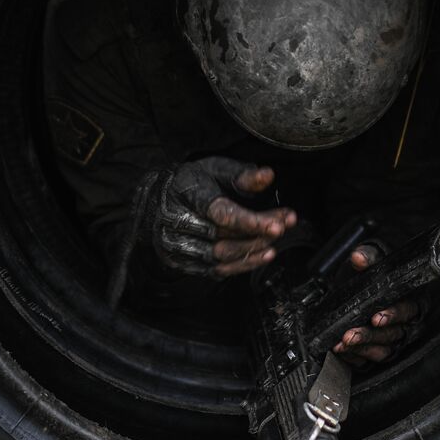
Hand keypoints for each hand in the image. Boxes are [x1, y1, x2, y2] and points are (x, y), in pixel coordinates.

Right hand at [147, 157, 297, 277]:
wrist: (156, 201)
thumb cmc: (191, 183)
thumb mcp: (215, 169)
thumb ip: (242, 175)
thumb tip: (268, 176)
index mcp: (187, 193)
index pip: (221, 212)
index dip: (251, 221)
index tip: (278, 224)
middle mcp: (177, 220)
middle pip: (224, 236)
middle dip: (258, 233)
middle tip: (283, 226)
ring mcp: (177, 244)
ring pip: (221, 256)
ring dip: (252, 251)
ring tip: (274, 243)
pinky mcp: (182, 261)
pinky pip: (216, 270)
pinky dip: (242, 265)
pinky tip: (261, 256)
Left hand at [332, 243, 421, 365]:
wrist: (358, 285)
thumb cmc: (373, 273)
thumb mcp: (372, 259)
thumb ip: (368, 257)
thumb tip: (359, 257)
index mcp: (412, 300)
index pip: (408, 310)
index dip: (393, 315)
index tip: (376, 317)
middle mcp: (406, 324)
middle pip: (393, 334)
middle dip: (370, 336)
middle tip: (350, 335)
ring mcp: (393, 341)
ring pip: (383, 350)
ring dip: (361, 348)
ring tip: (341, 344)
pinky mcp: (378, 352)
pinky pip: (369, 360)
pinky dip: (354, 357)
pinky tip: (341, 352)